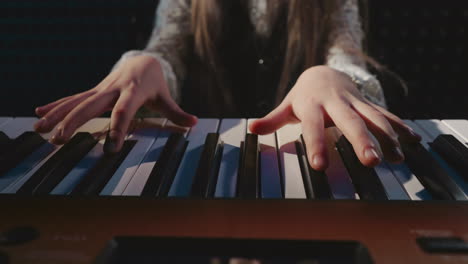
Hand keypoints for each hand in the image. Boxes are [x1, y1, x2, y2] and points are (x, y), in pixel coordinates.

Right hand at [34, 55, 196, 151]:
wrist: (142, 61)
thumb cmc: (154, 82)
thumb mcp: (165, 96)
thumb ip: (177, 112)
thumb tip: (195, 123)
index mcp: (133, 92)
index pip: (123, 112)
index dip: (117, 129)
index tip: (111, 148)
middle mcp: (113, 90)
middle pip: (92, 105)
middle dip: (74, 121)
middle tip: (61, 139)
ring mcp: (101, 90)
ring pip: (76, 101)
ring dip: (58, 114)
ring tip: (41, 129)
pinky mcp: (94, 91)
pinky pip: (73, 98)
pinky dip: (56, 105)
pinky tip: (40, 114)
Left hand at [249, 65, 420, 170]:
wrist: (325, 71)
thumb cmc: (304, 94)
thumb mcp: (287, 104)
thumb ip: (272, 119)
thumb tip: (251, 129)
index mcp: (313, 105)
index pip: (313, 127)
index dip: (317, 145)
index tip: (321, 165)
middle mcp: (337, 104)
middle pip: (350, 122)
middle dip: (362, 141)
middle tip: (372, 161)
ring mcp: (355, 103)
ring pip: (373, 118)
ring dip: (386, 137)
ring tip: (396, 158)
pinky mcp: (368, 104)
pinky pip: (386, 115)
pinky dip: (399, 127)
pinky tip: (413, 141)